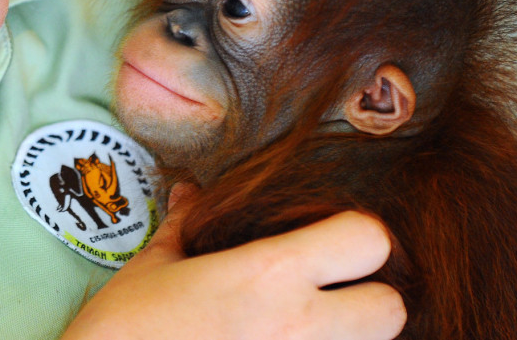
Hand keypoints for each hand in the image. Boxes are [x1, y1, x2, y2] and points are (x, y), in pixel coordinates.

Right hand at [61, 184, 405, 339]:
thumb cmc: (124, 330)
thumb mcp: (153, 267)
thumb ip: (186, 225)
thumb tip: (190, 191)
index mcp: (269, 276)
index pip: (370, 240)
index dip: (356, 236)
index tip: (329, 240)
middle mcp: (299, 328)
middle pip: (392, 309)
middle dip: (368, 300)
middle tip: (326, 298)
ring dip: (344, 337)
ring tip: (297, 330)